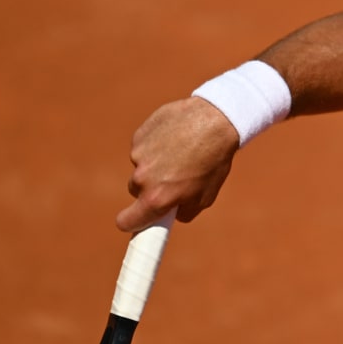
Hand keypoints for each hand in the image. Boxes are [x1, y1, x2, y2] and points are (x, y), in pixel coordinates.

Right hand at [116, 97, 239, 231]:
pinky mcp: (139, 136)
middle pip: (136, 190)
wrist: (216, 120)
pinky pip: (143, 146)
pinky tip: (175, 137)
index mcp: (156, 198)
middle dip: (150, 187)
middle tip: (174, 176)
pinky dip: (155, 144)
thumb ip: (183, 212)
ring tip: (181, 152)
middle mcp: (142, 178)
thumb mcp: (206, 196)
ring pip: (141, 166)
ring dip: (154, 163)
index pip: (126, 221)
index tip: (137, 219)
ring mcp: (138, 155)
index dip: (131, 223)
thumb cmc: (214, 161)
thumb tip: (171, 213)